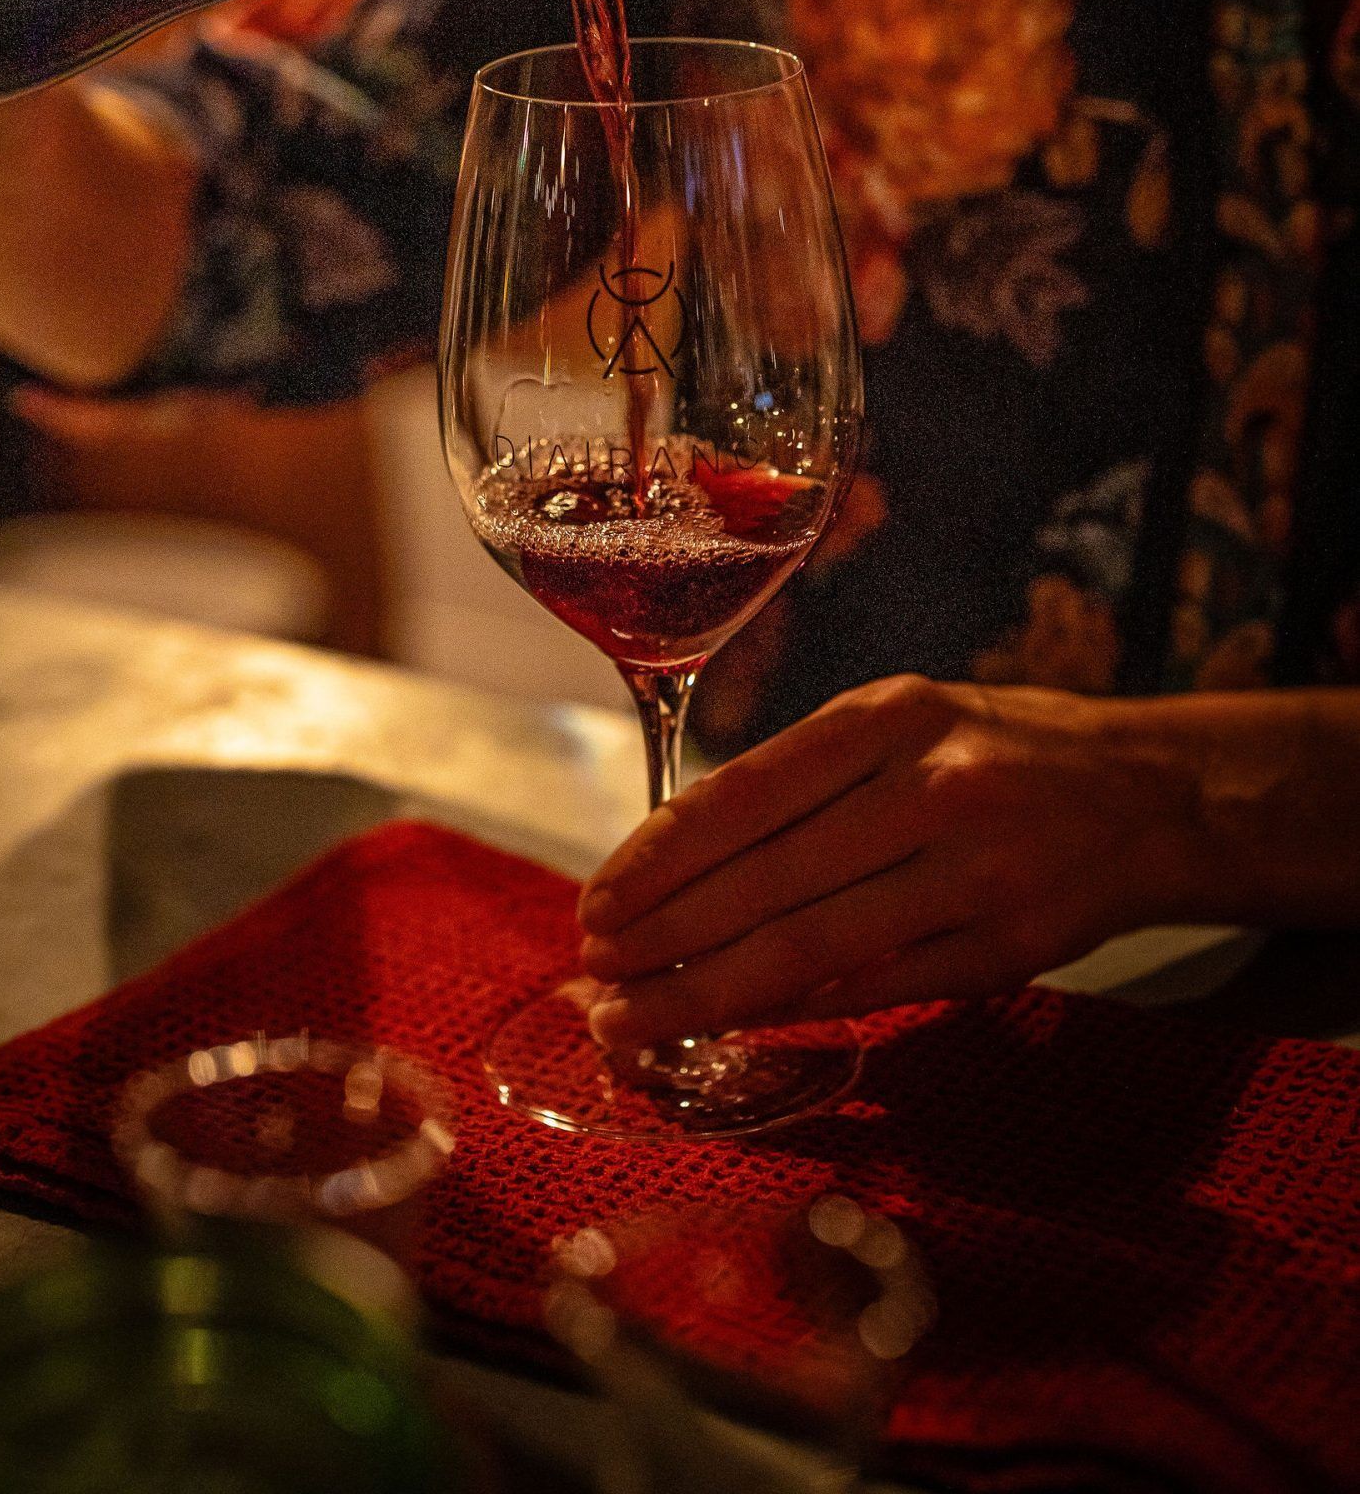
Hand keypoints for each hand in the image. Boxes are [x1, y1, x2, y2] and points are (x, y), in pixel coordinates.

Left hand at [576, 674, 1200, 1038]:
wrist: (1147, 794)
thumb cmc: (994, 751)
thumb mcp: (902, 721)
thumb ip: (804, 780)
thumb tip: (676, 859)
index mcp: (891, 718)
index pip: (745, 794)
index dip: (659, 857)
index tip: (596, 903)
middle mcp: (934, 788)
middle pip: (769, 883)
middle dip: (666, 939)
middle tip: (593, 976)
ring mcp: (976, 874)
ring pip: (815, 948)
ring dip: (710, 993)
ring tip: (634, 1019)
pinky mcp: (1008, 948)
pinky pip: (879, 989)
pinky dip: (798, 1011)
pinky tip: (735, 1024)